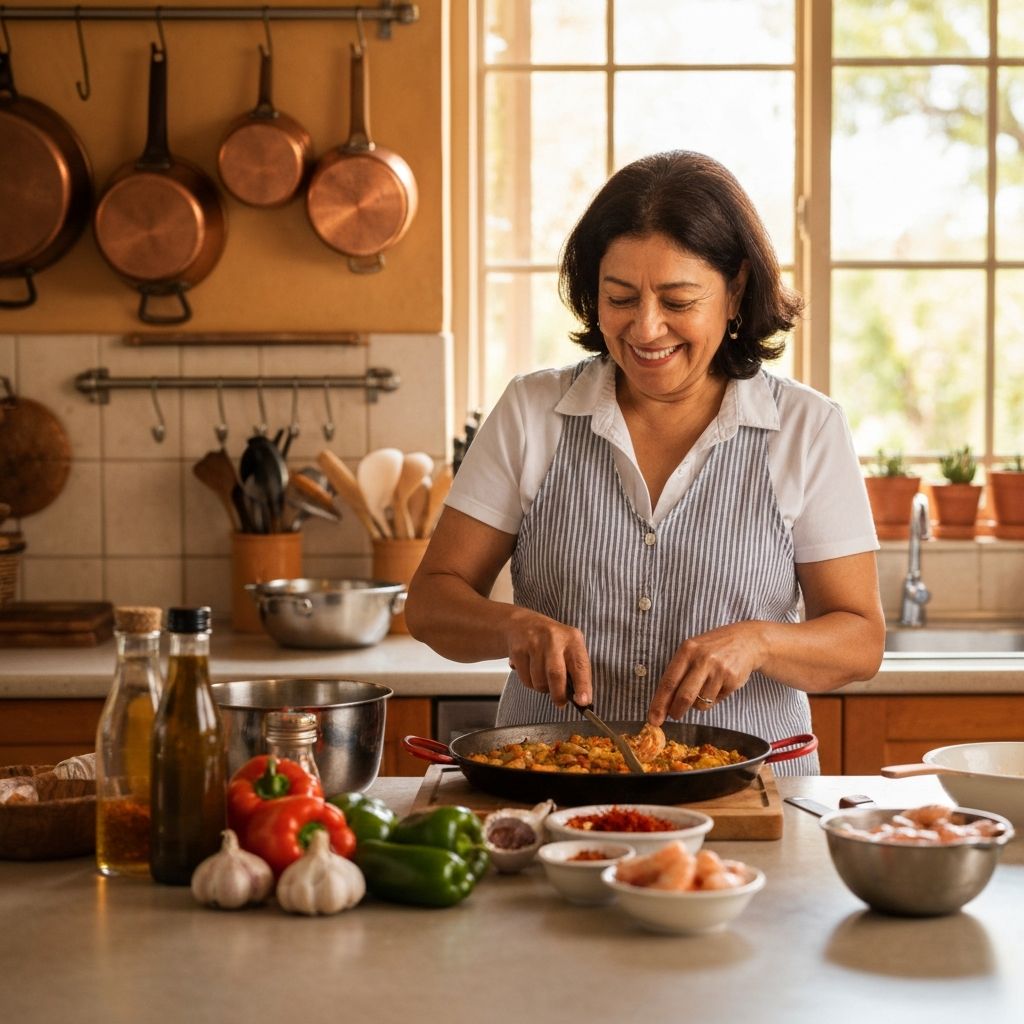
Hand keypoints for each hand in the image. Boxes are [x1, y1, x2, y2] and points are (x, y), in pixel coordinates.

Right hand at [505, 608, 592, 707]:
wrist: (522, 625)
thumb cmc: (552, 642)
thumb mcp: (569, 647)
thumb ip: (576, 670)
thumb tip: (582, 699)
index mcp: (572, 638)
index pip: (580, 665)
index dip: (582, 685)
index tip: (583, 702)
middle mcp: (553, 638)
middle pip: (556, 674)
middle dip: (559, 694)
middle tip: (560, 702)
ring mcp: (533, 643)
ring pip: (539, 680)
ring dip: (543, 688)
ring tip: (544, 679)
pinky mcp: (518, 650)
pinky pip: (526, 679)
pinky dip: (530, 683)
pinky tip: (531, 672)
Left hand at [647, 621, 764, 725]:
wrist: (746, 640)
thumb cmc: (712, 649)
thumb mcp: (692, 651)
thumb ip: (678, 673)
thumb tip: (663, 704)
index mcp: (687, 651)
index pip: (668, 682)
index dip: (659, 704)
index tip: (653, 719)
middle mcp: (702, 659)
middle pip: (684, 697)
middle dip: (676, 711)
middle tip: (674, 716)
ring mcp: (719, 670)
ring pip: (701, 703)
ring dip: (697, 704)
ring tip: (703, 689)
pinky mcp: (732, 680)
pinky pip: (715, 701)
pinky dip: (712, 699)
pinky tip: (717, 685)